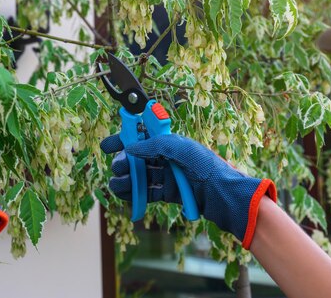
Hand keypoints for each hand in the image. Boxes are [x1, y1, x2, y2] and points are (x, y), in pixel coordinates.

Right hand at [101, 133, 275, 248]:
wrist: (224, 195)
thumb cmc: (206, 166)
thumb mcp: (180, 148)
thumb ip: (154, 146)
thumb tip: (130, 147)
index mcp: (170, 142)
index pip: (141, 136)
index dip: (123, 139)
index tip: (107, 146)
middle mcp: (166, 157)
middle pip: (137, 157)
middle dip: (123, 161)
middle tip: (117, 166)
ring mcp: (167, 176)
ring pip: (140, 176)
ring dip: (126, 179)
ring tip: (117, 183)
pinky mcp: (168, 193)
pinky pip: (146, 192)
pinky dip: (134, 193)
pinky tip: (125, 194)